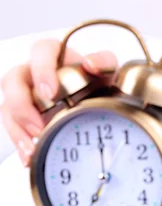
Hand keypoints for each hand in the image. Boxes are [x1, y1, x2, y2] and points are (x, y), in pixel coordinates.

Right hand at [0, 39, 117, 165]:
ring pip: (7, 105)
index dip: (41, 70)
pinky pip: (12, 126)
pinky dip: (19, 141)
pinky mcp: (23, 115)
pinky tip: (29, 155)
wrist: (101, 103)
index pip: (41, 51)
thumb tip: (90, 63)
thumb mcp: (108, 71)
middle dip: (22, 105)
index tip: (50, 93)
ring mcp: (25, 94)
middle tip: (39, 125)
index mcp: (55, 57)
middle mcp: (34, 72)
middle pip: (13, 80)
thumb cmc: (99, 82)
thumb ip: (104, 62)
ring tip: (33, 145)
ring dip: (18, 127)